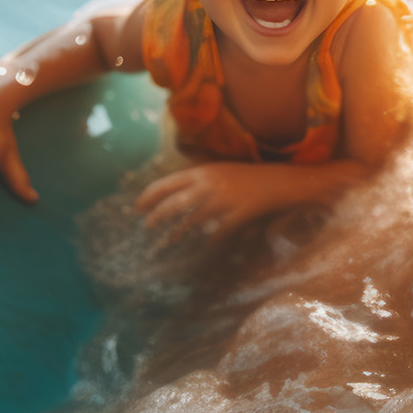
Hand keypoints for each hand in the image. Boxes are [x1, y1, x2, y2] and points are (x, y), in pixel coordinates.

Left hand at [135, 161, 278, 239]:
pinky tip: (202, 244)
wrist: (276, 182)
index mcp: (201, 172)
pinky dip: (206, 240)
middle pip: (173, 204)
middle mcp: (208, 186)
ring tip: (167, 240)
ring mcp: (221, 203)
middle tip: (147, 226)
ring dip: (175, 233)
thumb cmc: (244, 175)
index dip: (147, 197)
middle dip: (156, 217)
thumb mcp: (216, 169)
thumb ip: (194, 178)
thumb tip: (169, 190)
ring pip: (190, 222)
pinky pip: (214, 233)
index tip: (137, 208)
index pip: (165, 184)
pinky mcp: (234, 218)